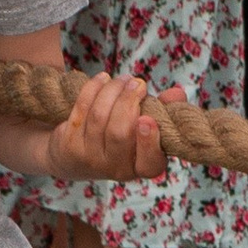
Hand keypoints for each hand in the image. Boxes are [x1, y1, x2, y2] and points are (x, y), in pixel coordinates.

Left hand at [49, 71, 165, 184]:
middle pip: (119, 132)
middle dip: (128, 101)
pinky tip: (103, 79)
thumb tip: (178, 93)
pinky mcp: (70, 145)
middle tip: (137, 83)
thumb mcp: (145, 129)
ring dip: (112, 90)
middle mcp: (116, 168)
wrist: (74, 158)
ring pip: (99, 117)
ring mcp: (90, 158)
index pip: (149, 163)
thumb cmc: (122, 137)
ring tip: (123, 79)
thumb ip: (164, 111)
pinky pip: (82, 110)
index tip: (147, 119)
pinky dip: (93, 89)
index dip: (148, 142)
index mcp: (140, 167)